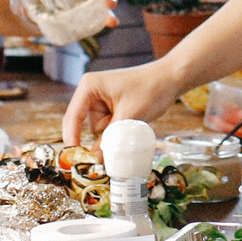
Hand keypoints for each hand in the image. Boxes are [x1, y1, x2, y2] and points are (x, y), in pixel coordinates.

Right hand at [62, 60, 183, 146]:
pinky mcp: (110, 107)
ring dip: (115, 131)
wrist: (170, 79)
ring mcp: (100, 100)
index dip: (71, 138)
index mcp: (89, 87)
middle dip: (104, 134)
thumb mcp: (129, 117)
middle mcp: (90, 92)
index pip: (73, 117)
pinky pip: (109, 127)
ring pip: (100, 129)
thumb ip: (111, 139)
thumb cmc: (150, 90)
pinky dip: (119, 129)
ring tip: (134, 116)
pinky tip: (133, 119)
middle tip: (123, 132)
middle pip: (87, 125)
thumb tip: (97, 161)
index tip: (74, 157)